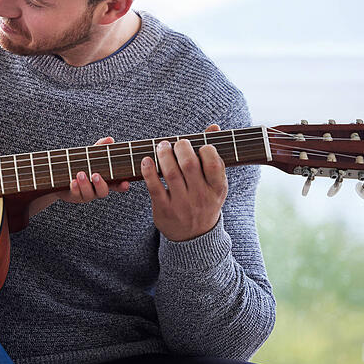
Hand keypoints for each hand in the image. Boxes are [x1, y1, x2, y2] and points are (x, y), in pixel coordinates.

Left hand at [27, 136, 129, 216]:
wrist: (60, 174)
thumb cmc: (80, 164)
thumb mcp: (90, 155)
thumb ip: (100, 147)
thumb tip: (110, 139)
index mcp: (104, 180)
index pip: (117, 185)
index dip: (122, 186)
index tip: (126, 183)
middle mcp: (96, 189)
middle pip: (103, 192)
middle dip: (100, 184)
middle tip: (95, 175)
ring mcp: (85, 194)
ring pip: (88, 194)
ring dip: (85, 184)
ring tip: (80, 174)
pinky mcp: (73, 196)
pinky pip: (75, 195)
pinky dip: (74, 188)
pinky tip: (72, 181)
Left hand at [141, 124, 227, 241]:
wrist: (194, 237)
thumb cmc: (204, 201)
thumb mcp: (214, 184)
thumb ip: (213, 155)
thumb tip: (214, 126)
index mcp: (217, 189)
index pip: (214, 164)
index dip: (205, 149)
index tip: (198, 145)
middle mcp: (201, 197)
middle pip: (189, 165)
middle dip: (181, 147)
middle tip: (175, 143)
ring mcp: (182, 204)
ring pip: (171, 173)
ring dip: (163, 155)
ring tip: (161, 146)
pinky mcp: (164, 210)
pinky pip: (154, 187)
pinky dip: (148, 171)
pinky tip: (146, 160)